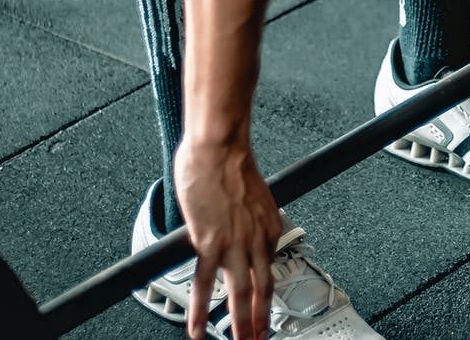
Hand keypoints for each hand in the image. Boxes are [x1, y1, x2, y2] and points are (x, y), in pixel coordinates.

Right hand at [174, 139, 281, 339]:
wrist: (219, 150)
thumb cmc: (231, 164)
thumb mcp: (254, 196)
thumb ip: (249, 218)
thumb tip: (238, 228)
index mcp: (270, 227)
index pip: (270, 267)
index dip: (268, 293)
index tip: (265, 309)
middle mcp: (257, 239)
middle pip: (262, 289)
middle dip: (262, 319)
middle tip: (260, 339)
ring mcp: (234, 244)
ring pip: (239, 293)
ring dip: (239, 323)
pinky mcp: (210, 243)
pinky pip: (205, 284)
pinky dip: (201, 310)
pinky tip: (199, 328)